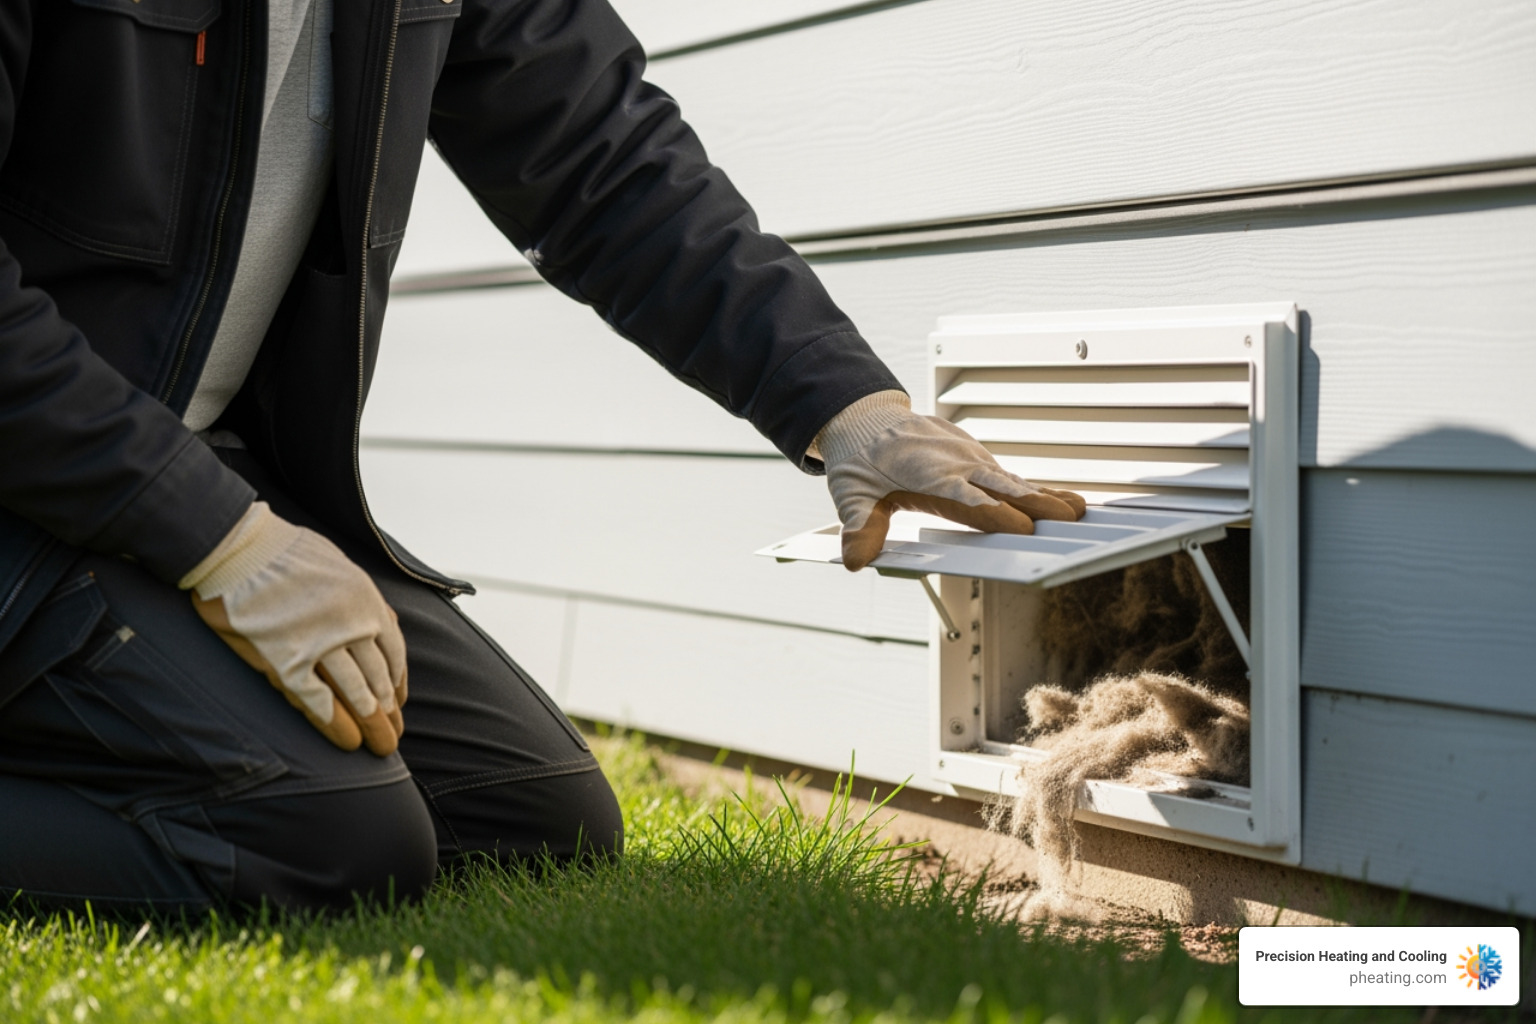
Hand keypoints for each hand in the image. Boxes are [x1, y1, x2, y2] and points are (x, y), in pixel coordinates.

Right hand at [180, 502, 407, 754]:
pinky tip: (346, 741)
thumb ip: (363, 597)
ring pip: (356, 693)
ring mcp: (320, 645)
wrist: (239, 548)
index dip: (398, 681)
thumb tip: (386, 620)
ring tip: (379, 747)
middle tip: (393, 736)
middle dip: (388, 711)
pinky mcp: (285, 661)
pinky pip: (318, 701)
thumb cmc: (285, 551)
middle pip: (379, 677)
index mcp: (366, 601)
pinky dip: (335, 724)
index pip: (394, 651)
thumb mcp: (340, 565)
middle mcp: (351, 625)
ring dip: (370, 724)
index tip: (399, 701)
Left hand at [814, 391, 1086, 570]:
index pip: (964, 495)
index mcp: (927, 472)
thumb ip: (858, 526)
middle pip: (1000, 486)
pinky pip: (1009, 476)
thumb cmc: (861, 458)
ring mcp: (969, 460)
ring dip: (1045, 496)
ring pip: (1012, 480)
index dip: (992, 511)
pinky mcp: (976, 461)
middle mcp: (955, 464)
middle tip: (1070, 519)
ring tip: (1080, 512)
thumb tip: (855, 558)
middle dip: (1035, 502)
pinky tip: (1065, 502)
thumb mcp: (851, 492)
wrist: (866, 419)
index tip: (1019, 527)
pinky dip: (1037, 489)